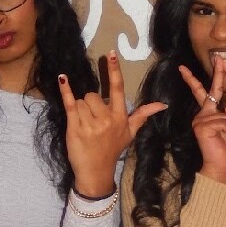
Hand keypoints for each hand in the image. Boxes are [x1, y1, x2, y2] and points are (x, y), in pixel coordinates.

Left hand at [59, 51, 166, 197]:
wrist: (96, 172)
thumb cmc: (112, 150)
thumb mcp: (130, 133)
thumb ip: (143, 115)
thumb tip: (163, 104)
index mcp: (120, 117)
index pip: (118, 89)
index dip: (114, 71)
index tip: (111, 54)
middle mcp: (106, 119)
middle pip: (93, 95)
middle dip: (90, 104)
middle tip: (92, 121)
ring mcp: (90, 124)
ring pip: (81, 101)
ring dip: (80, 110)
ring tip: (83, 125)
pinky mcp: (75, 127)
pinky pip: (70, 104)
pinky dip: (65, 91)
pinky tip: (63, 79)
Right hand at [179, 56, 225, 184]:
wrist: (222, 165)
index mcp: (211, 111)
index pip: (210, 91)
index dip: (215, 76)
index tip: (216, 61)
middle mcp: (203, 113)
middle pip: (207, 91)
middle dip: (215, 74)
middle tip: (218, 58)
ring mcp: (200, 119)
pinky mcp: (201, 126)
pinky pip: (223, 121)